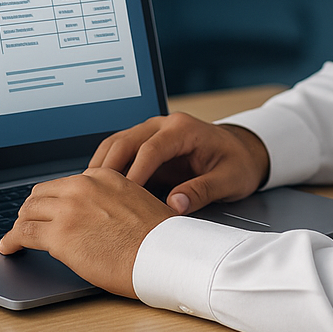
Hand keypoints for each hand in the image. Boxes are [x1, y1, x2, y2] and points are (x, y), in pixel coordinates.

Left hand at [0, 168, 173, 297]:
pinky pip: (23, 233)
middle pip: (41, 194)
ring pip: (28, 211)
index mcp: (102, 176)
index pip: (64, 183)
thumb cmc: (157, 238)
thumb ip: (110, 201)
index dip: (52, 200)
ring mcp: (69, 209)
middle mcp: (83, 186)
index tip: (47, 212)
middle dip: (32, 210)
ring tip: (16, 238)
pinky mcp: (59, 235)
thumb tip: (97, 217)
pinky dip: (11, 241)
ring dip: (20, 225)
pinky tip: (9, 248)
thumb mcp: (135, 202)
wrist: (163, 254)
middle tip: (29, 225)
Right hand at [89, 112, 269, 214]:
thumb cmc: (237, 164)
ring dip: (102, 166)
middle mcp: (163, 125)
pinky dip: (108, 168)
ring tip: (90, 194)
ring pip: (117, 143)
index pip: (152, 148)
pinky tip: (100, 190)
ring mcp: (152, 132)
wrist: (242, 151)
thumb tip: (175, 206)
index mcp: (183, 129)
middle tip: (95, 196)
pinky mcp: (146, 145)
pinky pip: (120, 152)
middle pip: (126, 140)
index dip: (136, 172)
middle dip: (108, 168)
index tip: (124, 196)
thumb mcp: (229, 179)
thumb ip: (202, 191)